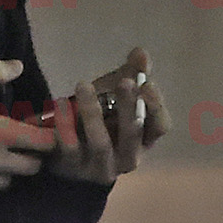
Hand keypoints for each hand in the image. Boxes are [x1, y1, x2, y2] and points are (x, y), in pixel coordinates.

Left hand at [48, 46, 170, 182]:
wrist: (64, 153)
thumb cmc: (100, 120)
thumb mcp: (116, 96)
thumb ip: (131, 74)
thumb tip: (141, 53)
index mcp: (144, 139)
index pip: (160, 126)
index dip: (156, 106)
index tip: (147, 83)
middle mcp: (127, 157)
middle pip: (132, 133)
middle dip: (129, 106)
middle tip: (125, 82)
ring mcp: (100, 166)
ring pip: (101, 143)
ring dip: (93, 113)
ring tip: (83, 85)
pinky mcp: (73, 169)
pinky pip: (70, 148)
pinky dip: (65, 125)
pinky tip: (62, 103)